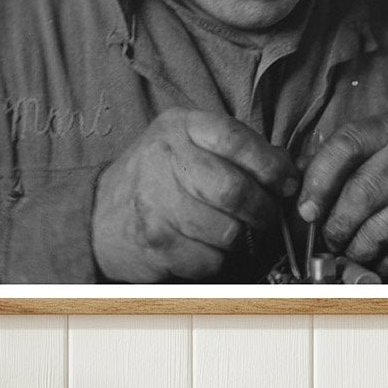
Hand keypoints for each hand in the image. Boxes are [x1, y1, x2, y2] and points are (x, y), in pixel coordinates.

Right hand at [92, 108, 297, 282]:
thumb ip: (237, 149)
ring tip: (232, 231)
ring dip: (240, 238)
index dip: (270, 165)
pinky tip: (205, 246)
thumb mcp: (189, 143)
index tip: (286, 183)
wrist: (99, 213)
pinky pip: (208, 260)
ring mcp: (156, 202)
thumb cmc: (157, 176)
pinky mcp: (154, 242)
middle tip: (266, 216)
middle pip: (234, 190)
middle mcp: (165, 159)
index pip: (235, 139)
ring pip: (226, 231)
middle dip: (262, 210)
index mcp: (180, 127)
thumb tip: (288, 170)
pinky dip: (217, 260)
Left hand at [297, 116, 387, 275]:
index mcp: (385, 129)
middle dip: (338, 224)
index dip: (320, 180)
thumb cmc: (383, 178)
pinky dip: (386, 263)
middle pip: (365, 191)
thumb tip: (287, 188)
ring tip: (350, 250)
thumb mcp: (355, 160)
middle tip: (329, 239)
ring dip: (359, 247)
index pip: (346, 145)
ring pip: (387, 226)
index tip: (306, 211)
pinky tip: (377, 259)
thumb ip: (320, 169)